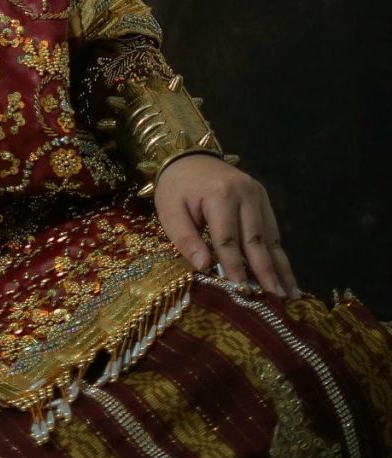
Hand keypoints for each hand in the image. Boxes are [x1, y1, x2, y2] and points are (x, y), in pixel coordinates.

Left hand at [153, 154, 296, 296]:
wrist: (188, 156)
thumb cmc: (176, 187)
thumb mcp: (169, 210)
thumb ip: (185, 239)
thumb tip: (204, 267)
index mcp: (219, 194)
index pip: (228, 240)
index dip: (235, 267)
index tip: (242, 292)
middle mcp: (244, 193)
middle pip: (255, 240)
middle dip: (264, 272)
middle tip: (274, 301)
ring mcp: (257, 194)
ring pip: (269, 238)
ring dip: (279, 268)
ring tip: (288, 296)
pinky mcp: (263, 198)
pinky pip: (272, 231)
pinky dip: (279, 255)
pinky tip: (288, 277)